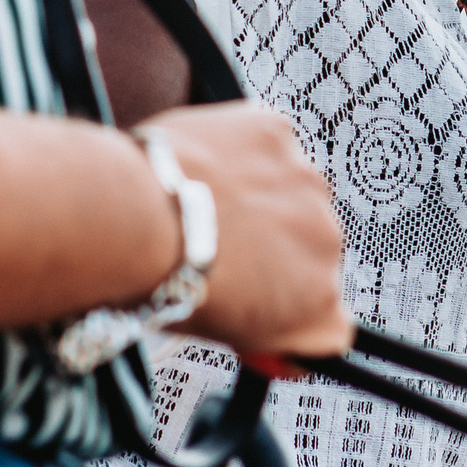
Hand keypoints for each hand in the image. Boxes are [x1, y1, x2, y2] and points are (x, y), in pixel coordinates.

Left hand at [156, 103, 351, 356]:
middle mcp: (328, 246)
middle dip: (277, 243)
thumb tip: (269, 328)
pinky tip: (209, 165)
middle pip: (311, 244)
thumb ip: (262, 323)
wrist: (138, 220)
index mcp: (318, 309)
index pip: (327, 314)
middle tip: (224, 242)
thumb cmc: (165, 282)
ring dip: (264, 193)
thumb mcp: (221, 331)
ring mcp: (308, 185)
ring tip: (211, 201)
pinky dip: (245, 151)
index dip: (289, 301)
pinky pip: (270, 143)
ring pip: (294, 189)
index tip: (261, 293)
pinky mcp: (280, 135)